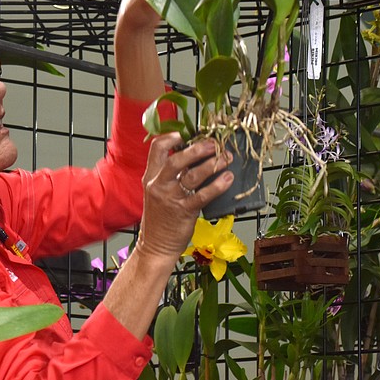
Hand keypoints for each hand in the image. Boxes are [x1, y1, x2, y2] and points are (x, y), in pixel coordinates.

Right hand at [136, 134, 233, 258]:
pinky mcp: (184, 211)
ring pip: (193, 176)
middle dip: (198, 149)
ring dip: (213, 164)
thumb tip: (192, 158)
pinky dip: (218, 185)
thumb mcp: (157, 192)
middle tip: (213, 144)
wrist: (155, 246)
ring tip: (226, 158)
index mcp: (151, 177)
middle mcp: (159, 185)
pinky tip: (228, 178)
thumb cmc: (160, 218)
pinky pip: (203, 195)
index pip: (157, 148)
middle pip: (177, 159)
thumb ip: (169, 175)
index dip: (172, 137)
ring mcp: (171, 198)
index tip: (186, 134)